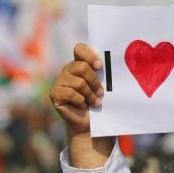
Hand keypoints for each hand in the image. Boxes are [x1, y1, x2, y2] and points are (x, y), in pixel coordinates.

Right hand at [49, 44, 113, 167]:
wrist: (91, 123)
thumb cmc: (99, 102)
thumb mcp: (104, 86)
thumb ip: (104, 74)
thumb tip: (118, 64)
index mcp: (80, 63)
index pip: (80, 49)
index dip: (89, 55)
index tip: (100, 66)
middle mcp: (68, 70)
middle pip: (81, 67)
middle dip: (94, 81)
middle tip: (101, 92)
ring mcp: (60, 81)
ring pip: (78, 82)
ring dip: (90, 95)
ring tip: (95, 102)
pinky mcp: (55, 93)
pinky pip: (71, 94)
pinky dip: (80, 101)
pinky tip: (82, 106)